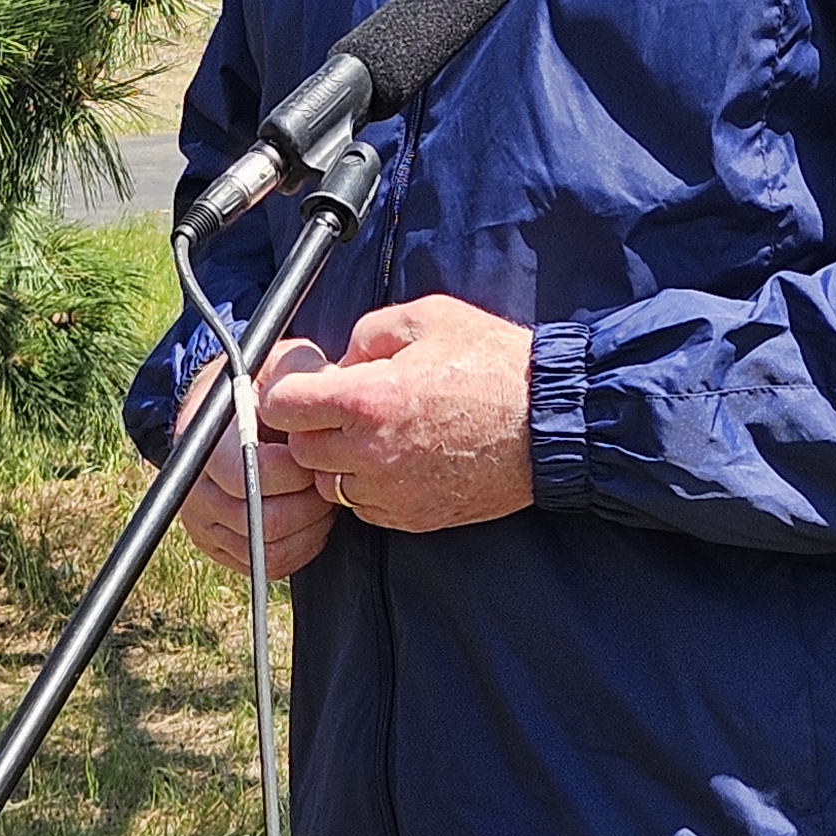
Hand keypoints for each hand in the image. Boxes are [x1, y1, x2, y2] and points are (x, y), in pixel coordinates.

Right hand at [175, 339, 339, 578]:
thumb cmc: (260, 385)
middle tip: (326, 479)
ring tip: (321, 496)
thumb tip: (327, 388)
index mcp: (205, 439)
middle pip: (263, 520)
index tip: (316, 455)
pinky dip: (302, 546)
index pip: (251, 474)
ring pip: (269, 548)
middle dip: (309, 503)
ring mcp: (204, 521)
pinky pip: (270, 563)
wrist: (227, 411)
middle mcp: (196, 486)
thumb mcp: (277, 362)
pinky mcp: (220, 546)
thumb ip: (299, 372)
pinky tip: (311, 519)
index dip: (296, 471)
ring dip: (309, 527)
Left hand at [261, 297, 537, 535]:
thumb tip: (342, 361)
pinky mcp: (413, 517)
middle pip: (301, 451)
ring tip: (376, 436)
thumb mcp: (428, 318)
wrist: (551, 422)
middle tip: (343, 410)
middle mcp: (371, 452)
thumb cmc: (495, 365)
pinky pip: (365, 508)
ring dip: (340, 463)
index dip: (289, 394)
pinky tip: (400, 460)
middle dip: (314, 428)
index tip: (304, 389)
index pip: (284, 407)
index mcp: (367, 399)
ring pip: (330, 486)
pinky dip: (370, 487)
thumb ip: (368, 333)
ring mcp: (392, 491)